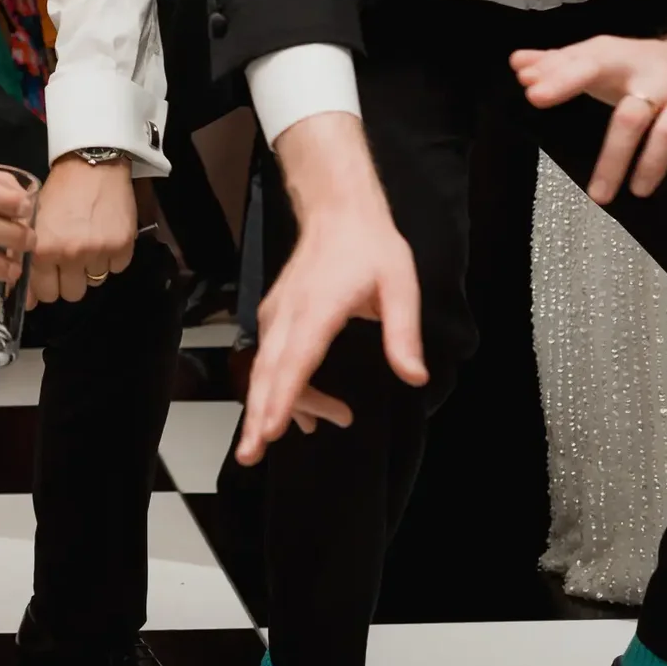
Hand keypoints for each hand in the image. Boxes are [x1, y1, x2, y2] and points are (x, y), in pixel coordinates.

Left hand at [28, 154, 135, 305]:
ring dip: (91, 268)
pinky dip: (112, 257)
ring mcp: (97, 252)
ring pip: (94, 283)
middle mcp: (69, 255)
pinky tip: (105, 234)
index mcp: (42, 249)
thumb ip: (25, 259)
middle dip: (69, 280)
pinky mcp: (122, 247)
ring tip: (88, 240)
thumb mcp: (33, 221)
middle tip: (70, 257)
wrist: (92, 164)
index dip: (46, 285)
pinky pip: (116, 269)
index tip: (49, 276)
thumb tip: (25, 300)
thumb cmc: (59, 191)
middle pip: (71, 294)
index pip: (42, 294)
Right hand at [236, 114, 424, 465]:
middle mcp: (289, 314)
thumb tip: (414, 377)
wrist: (338, 211)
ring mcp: (277, 314)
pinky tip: (293, 412)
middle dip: (258, 415)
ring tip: (287, 437)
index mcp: (318, 308)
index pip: (295, 360)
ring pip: (266, 368)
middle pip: (269, 372)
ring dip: (272, 405)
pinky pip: (269, 358)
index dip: (283, 398)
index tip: (270, 430)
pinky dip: (274, 387)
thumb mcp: (400, 285)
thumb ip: (403, 334)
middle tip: (252, 455)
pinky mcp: (275, 315)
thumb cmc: (369, 246)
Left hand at [512, 0, 666, 204]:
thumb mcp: (609, 63)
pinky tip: (640, 188)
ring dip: (613, 158)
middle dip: (565, 78)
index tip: (522, 78)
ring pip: (632, 116)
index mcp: (610, 54)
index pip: (574, 55)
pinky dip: (653, 163)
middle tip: (534, 96)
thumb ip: (562, 64)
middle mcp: (635, 64)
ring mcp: (665, 84)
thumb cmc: (652, 67)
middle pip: (597, 64)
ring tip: (599, 195)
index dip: (548, 66)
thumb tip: (518, 63)